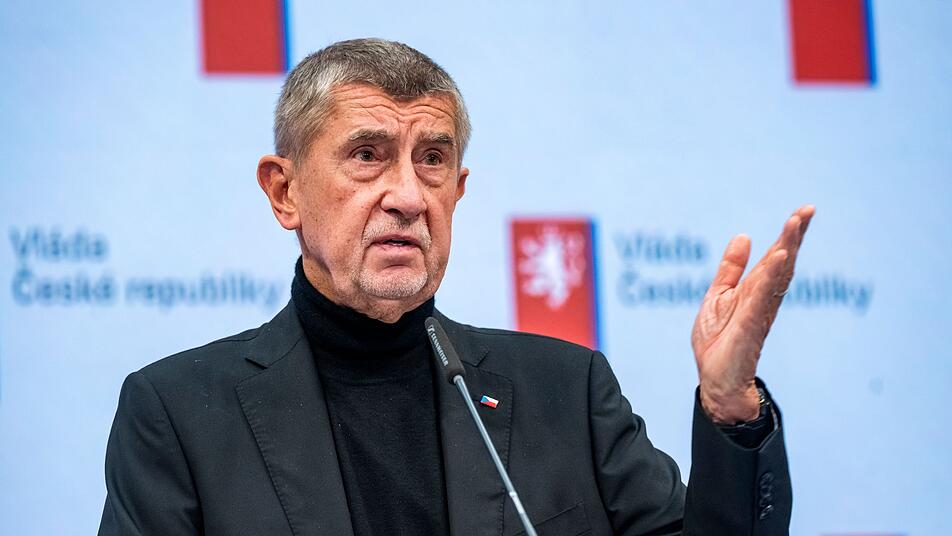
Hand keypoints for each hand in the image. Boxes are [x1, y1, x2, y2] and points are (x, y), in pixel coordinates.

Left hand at [691, 205, 814, 423]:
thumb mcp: (718, 296)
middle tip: (807, 211)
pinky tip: (779, 258)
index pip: (776, 258)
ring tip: (795, 224)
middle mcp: (762, 299)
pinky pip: (762, 298)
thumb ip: (731, 269)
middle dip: (794, 237)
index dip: (788, 235)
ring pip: (777, 276)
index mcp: (755, 290)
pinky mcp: (751, 326)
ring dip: (786, 249)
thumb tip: (743, 236)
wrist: (716, 381)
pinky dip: (770, 277)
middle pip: (783, 263)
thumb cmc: (719, 342)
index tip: (803, 212)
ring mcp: (758, 312)